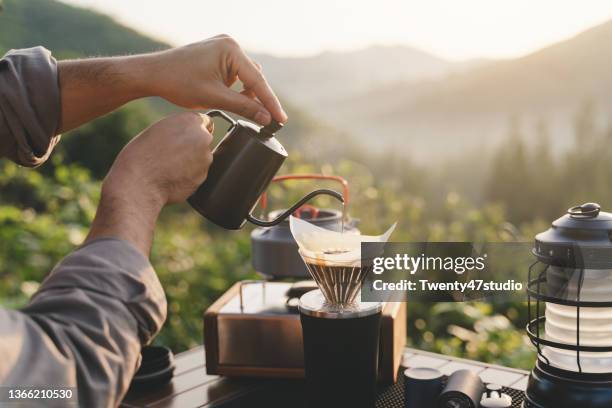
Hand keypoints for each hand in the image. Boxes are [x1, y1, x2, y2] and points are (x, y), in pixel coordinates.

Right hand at [87, 112, 213, 254]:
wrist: (134, 189)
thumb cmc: (136, 159)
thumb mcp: (154, 133)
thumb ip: (177, 130)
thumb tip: (198, 131)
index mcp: (189, 121)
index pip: (203, 121)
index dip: (191, 131)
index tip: (179, 139)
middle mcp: (203, 139)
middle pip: (205, 140)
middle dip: (193, 148)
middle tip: (170, 156)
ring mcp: (205, 161)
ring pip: (203, 159)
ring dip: (191, 163)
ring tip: (166, 169)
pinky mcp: (202, 179)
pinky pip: (198, 175)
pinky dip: (189, 178)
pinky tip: (170, 180)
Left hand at [147, 35, 287, 124]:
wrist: (153, 74)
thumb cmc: (178, 82)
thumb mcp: (214, 98)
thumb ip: (243, 107)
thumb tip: (266, 117)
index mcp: (231, 49)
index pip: (257, 81)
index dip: (270, 103)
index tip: (282, 120)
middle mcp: (230, 44)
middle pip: (254, 78)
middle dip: (257, 98)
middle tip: (265, 121)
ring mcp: (223, 49)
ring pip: (246, 77)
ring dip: (245, 94)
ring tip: (240, 110)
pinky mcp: (217, 56)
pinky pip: (235, 74)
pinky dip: (235, 89)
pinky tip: (229, 99)